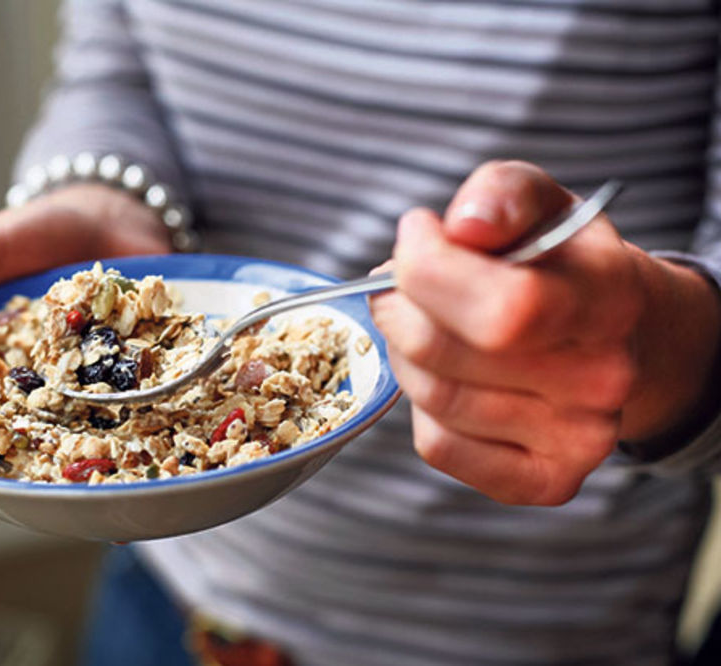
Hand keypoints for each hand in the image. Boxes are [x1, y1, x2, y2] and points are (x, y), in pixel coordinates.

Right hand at [0, 184, 170, 527]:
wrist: (112, 211)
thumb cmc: (31, 235)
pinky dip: (154, 434)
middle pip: (30, 453)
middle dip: (31, 488)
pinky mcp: (145, 376)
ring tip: (101, 502)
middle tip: (37, 517)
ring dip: (93, 472)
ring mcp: (97, 388)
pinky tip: (157, 463)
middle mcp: (43, 394)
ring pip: (90, 443)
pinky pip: (149, 412)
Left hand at [370, 161, 720, 504]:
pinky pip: (437, 445)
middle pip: (441, 351)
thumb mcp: (540, 203)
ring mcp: (577, 441)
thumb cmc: (559, 263)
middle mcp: (601, 379)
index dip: (428, 268)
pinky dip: (420, 406)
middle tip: (397, 284)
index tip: (415, 235)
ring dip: (403, 351)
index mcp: (608, 298)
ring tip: (423, 323)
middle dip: (397, 305)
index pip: (502, 307)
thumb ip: (502, 194)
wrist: (615, 334)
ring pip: (432, 397)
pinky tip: (444, 373)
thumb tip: (464, 226)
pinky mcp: (544, 482)